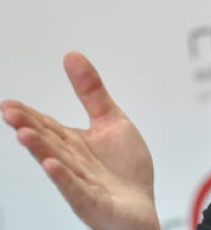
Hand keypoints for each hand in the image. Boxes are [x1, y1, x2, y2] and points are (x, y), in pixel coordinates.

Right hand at [1, 52, 159, 229]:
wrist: (142, 209)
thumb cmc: (125, 169)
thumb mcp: (112, 120)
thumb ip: (92, 92)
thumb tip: (71, 55)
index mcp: (74, 144)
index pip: (48, 126)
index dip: (30, 115)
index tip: (9, 103)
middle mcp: (72, 163)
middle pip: (49, 142)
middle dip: (30, 128)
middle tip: (10, 112)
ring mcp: (81, 184)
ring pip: (59, 164)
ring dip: (41, 150)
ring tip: (24, 134)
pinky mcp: (94, 202)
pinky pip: (77, 190)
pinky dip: (64, 178)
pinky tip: (52, 165)